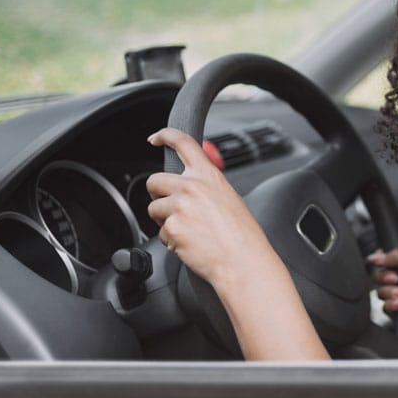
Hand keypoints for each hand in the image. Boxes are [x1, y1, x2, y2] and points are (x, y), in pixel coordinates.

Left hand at [145, 128, 275, 289]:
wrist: (242, 260)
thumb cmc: (242, 235)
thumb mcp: (229, 198)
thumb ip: (206, 187)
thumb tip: (188, 187)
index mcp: (209, 175)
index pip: (183, 143)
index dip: (165, 136)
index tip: (155, 138)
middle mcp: (192, 186)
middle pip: (155, 180)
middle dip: (157, 194)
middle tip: (170, 208)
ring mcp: (180, 206)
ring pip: (154, 208)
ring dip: (164, 220)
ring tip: (187, 231)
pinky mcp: (171, 227)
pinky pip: (160, 232)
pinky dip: (171, 240)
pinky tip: (190, 244)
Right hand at [368, 248, 397, 356]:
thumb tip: (378, 255)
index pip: (388, 261)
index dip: (383, 263)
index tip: (385, 264)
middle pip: (380, 276)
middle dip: (386, 278)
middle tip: (397, 281)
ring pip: (381, 292)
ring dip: (391, 293)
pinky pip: (384, 308)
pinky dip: (392, 306)